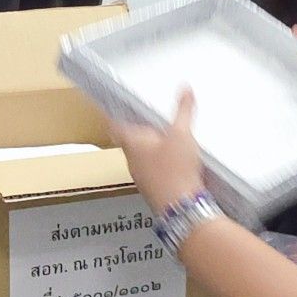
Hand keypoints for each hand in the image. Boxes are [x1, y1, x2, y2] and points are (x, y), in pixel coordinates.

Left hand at [110, 88, 205, 215]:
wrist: (181, 207)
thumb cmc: (175, 169)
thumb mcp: (182, 134)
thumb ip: (184, 110)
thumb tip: (185, 88)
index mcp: (132, 143)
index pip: (114, 125)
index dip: (112, 114)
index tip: (111, 106)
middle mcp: (132, 160)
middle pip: (129, 140)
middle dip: (139, 130)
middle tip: (147, 117)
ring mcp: (142, 176)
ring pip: (142, 157)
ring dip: (151, 148)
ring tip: (165, 137)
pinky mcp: (154, 188)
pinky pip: (153, 171)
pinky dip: (160, 163)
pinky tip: (175, 161)